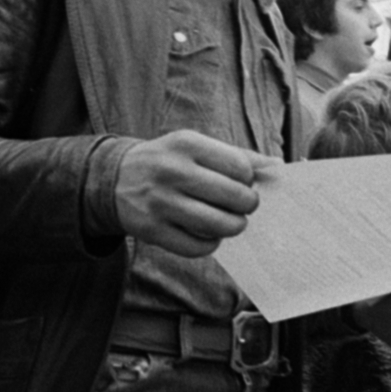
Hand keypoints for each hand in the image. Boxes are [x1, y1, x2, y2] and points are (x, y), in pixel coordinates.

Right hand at [113, 130, 264, 256]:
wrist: (114, 180)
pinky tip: (209, 235)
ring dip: (234, 227)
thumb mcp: (196, 146)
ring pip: (219, 225)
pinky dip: (211, 244)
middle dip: (247, 205)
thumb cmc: (168, 161)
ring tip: (232, 222)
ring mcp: (161, 203)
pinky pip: (198, 247)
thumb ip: (236, 155)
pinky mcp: (152, 231)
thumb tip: (276, 167)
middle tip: (243, 206)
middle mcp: (173, 172)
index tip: (243, 184)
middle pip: (234, 197)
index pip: (240, 167)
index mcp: (187, 144)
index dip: (249, 180)